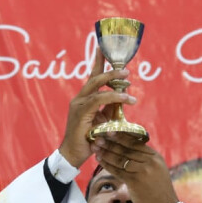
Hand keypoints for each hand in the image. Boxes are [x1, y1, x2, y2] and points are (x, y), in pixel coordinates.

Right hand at [58, 52, 135, 166]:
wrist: (73, 155)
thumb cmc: (88, 140)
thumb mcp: (103, 121)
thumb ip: (110, 109)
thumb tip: (123, 99)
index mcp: (84, 99)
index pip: (92, 76)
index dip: (98, 62)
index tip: (103, 48)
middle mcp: (79, 99)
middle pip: (94, 77)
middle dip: (110, 70)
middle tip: (125, 70)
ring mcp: (78, 105)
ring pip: (97, 87)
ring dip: (114, 82)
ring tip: (128, 81)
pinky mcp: (80, 113)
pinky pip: (98, 100)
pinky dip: (113, 97)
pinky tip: (125, 98)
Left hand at [92, 134, 178, 202]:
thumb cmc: (158, 192)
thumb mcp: (156, 171)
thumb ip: (144, 160)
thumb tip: (128, 151)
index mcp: (155, 157)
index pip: (136, 142)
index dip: (121, 136)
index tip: (109, 130)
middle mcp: (150, 162)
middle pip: (127, 148)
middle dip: (111, 142)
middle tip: (98, 137)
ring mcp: (143, 171)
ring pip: (120, 158)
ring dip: (106, 152)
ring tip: (96, 147)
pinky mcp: (135, 182)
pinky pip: (117, 170)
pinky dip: (107, 164)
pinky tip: (99, 160)